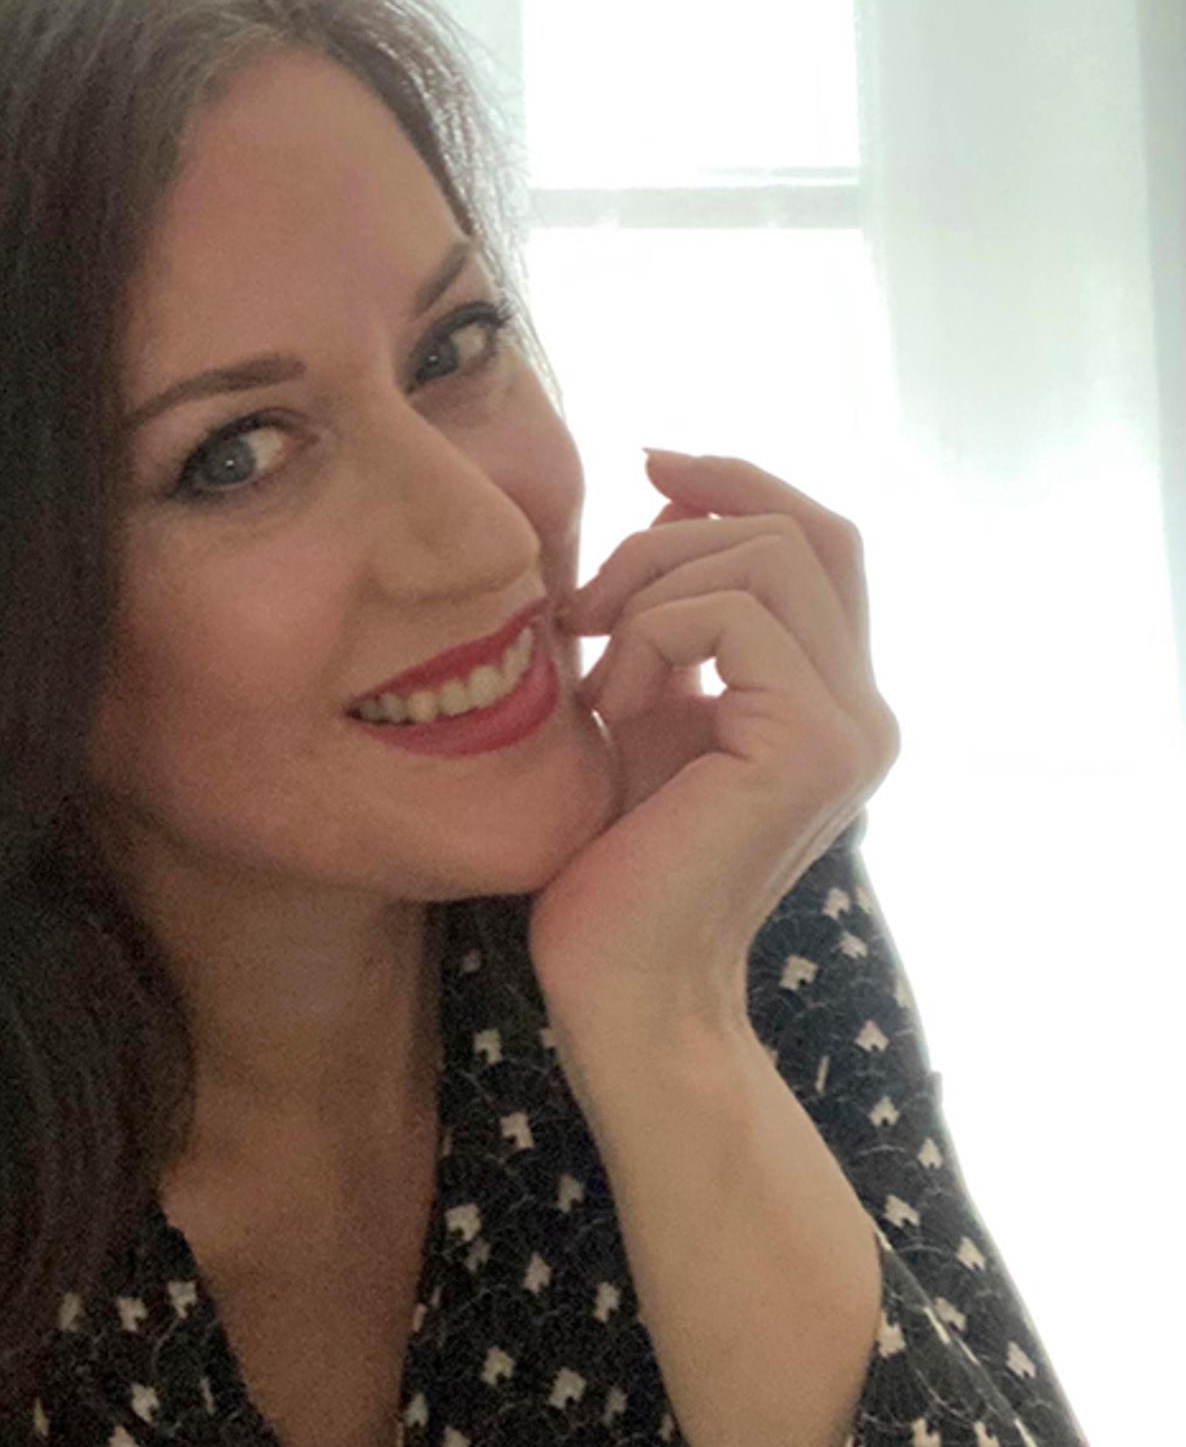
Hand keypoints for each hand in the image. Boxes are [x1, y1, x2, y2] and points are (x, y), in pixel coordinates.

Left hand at [526, 452, 900, 1032]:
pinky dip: (652, 635)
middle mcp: (863, 709)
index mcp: (830, 698)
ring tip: (598, 668)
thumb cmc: (611, 865)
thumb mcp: (645, 710)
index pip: (820, 539)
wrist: (620, 983)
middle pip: (799, 529)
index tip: (650, 462)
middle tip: (584, 606)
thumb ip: (676, 623)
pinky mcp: (814, 742)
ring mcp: (851, 726)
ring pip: (770, 554)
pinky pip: (733, 615)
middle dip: (673, 533)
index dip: (740, 479)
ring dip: (655, 585)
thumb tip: (668, 505)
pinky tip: (612, 708)